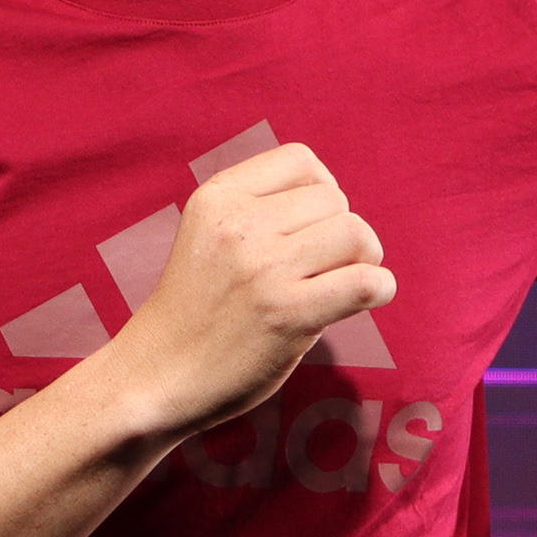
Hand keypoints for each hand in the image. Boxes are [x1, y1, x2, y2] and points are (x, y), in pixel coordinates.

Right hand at [107, 142, 396, 437]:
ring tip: (342, 283)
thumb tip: (340, 208)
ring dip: (364, 258)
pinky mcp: (286, 314)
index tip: (311, 227)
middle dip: (341, 231)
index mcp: (217, 198)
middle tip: (322, 268)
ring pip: (356, 233)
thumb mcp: (210, 237)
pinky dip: (379, 288)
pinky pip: (365, 282)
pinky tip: (367, 299)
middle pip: (335, 199)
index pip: (300, 160)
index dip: (320, 191)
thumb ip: (262, 213)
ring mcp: (262, 269)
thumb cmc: (196, 310)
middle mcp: (239, 225)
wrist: (156, 376)